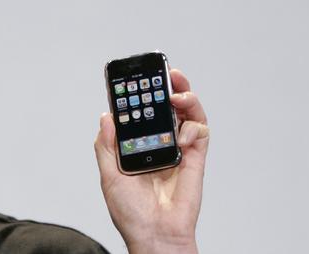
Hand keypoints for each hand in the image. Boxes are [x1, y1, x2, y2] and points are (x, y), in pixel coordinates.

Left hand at [95, 69, 208, 253]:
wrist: (155, 234)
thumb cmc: (131, 213)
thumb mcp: (109, 176)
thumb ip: (107, 146)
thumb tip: (107, 116)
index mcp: (138, 146)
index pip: (141, 113)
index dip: (141, 95)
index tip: (137, 79)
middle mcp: (159, 144)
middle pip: (167, 108)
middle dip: (168, 87)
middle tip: (166, 74)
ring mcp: (179, 149)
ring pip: (188, 114)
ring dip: (186, 97)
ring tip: (178, 91)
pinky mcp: (196, 158)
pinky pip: (200, 133)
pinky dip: (194, 126)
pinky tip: (184, 132)